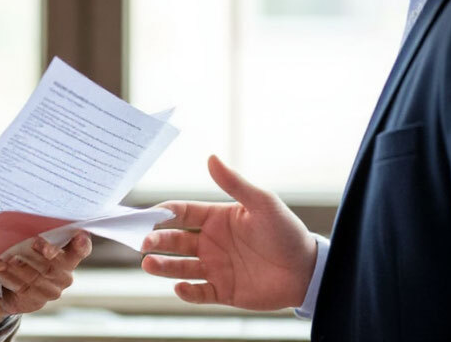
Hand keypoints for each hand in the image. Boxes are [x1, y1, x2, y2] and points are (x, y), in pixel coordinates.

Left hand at [0, 231, 91, 316]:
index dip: (82, 244)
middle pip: (56, 264)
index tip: (79, 235)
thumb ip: (40, 234)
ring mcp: (52, 290)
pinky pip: (22, 287)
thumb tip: (30, 213)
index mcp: (70, 258)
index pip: (82, 250)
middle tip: (34, 242)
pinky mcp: (36, 300)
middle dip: (44, 253)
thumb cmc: (27, 256)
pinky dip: (8, 275)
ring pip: (36, 276)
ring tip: (2, 257)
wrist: (12, 288)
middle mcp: (64, 275)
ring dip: (17, 266)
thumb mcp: (35, 244)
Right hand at [140, 155, 318, 310]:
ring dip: (163, 266)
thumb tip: (211, 157)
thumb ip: (234, 183)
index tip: (147, 216)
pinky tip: (179, 287)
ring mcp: (216, 267)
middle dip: (156, 241)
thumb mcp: (262, 203)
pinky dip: (187, 292)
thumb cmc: (286, 231)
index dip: (163, 213)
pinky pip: (199, 293)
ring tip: (148, 264)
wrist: (308, 270)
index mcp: (217, 219)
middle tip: (142, 244)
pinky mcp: (224, 291)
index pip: (182, 213)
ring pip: (180, 267)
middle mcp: (211, 243)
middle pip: (175, 241)